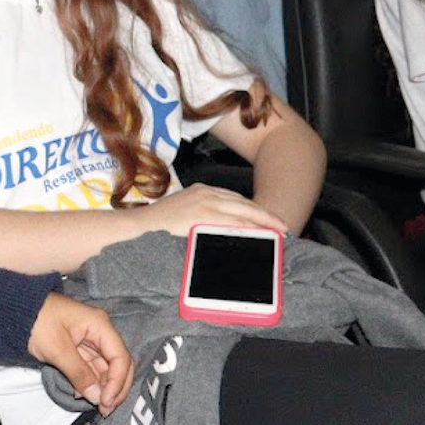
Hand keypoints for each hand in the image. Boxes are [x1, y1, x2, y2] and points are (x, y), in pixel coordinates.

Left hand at [28, 293, 132, 414]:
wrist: (12, 310)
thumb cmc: (35, 322)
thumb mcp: (57, 349)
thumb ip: (79, 374)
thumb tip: (98, 397)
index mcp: (99, 325)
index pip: (120, 357)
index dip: (117, 382)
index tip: (106, 401)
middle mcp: (100, 332)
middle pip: (118, 364)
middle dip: (115, 388)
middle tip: (106, 409)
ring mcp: (90, 341)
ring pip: (106, 369)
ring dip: (103, 388)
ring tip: (96, 406)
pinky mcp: (79, 348)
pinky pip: (92, 368)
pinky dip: (90, 383)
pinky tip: (82, 394)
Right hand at [131, 183, 287, 236]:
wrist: (141, 225)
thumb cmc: (159, 224)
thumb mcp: (184, 213)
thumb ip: (203, 216)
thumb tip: (224, 230)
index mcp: (203, 190)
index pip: (236, 199)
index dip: (254, 210)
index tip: (268, 219)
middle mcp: (207, 192)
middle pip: (244, 203)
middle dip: (266, 215)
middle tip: (283, 226)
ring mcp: (206, 202)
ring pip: (243, 211)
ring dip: (262, 221)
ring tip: (277, 231)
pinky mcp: (204, 214)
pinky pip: (233, 221)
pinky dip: (249, 227)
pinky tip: (260, 234)